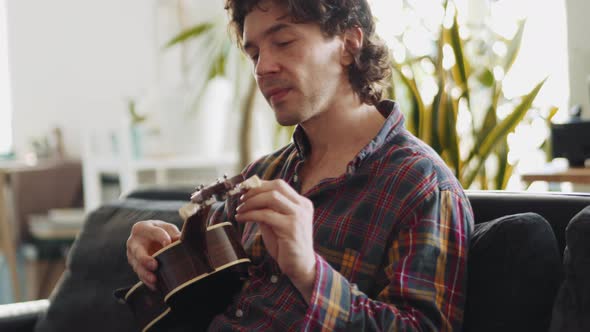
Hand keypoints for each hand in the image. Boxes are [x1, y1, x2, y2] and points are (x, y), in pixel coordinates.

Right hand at [126, 220, 180, 289]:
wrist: (150, 239)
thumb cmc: (161, 232)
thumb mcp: (167, 228)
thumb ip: (173, 233)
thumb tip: (179, 239)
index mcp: (142, 228)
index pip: (152, 232)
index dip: (161, 237)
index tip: (168, 243)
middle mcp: (134, 242)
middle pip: (138, 251)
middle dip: (145, 259)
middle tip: (154, 265)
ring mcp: (132, 256)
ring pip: (137, 266)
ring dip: (146, 274)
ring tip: (155, 280)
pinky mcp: (136, 267)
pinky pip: (140, 275)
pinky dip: (147, 282)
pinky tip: (155, 286)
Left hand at [235, 179, 315, 302]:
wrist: (300, 266)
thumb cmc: (287, 246)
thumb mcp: (276, 224)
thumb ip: (267, 210)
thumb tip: (249, 198)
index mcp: (301, 203)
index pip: (279, 185)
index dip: (260, 184)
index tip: (245, 190)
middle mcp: (302, 206)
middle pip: (276, 187)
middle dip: (255, 190)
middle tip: (241, 199)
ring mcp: (298, 216)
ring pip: (271, 197)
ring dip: (251, 202)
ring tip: (240, 209)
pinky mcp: (291, 227)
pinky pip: (266, 215)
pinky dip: (250, 214)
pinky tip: (242, 218)